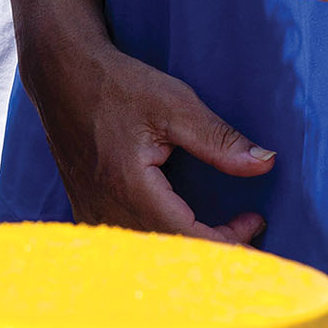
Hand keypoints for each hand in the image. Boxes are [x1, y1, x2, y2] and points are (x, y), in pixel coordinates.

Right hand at [31, 40, 273, 242]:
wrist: (61, 73)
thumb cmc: (117, 85)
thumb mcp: (175, 104)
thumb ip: (219, 139)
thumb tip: (265, 163)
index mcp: (130, 190)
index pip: (190, 240)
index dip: (230, 241)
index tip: (254, 219)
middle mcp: (106, 210)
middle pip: (170, 253)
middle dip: (212, 247)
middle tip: (243, 228)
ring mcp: (91, 213)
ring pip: (147, 251)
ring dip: (184, 246)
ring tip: (215, 228)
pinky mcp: (84, 208)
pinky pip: (126, 241)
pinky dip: (156, 241)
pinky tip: (173, 224)